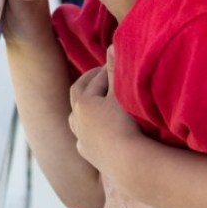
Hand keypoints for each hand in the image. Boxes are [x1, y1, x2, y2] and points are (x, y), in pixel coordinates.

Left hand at [68, 52, 140, 173]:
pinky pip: (84, 140)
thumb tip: (111, 44)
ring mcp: (82, 139)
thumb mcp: (122, 92)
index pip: (93, 80)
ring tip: (96, 103)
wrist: (129, 163)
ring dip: (85, 108)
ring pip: (77, 119)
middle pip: (78, 96)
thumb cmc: (126, 124)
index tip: (117, 65)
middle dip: (89, 84)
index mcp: (82, 102)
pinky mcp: (89, 155)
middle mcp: (77, 120)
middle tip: (101, 76)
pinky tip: (97, 133)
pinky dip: (88, 132)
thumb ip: (115, 68)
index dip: (105, 71)